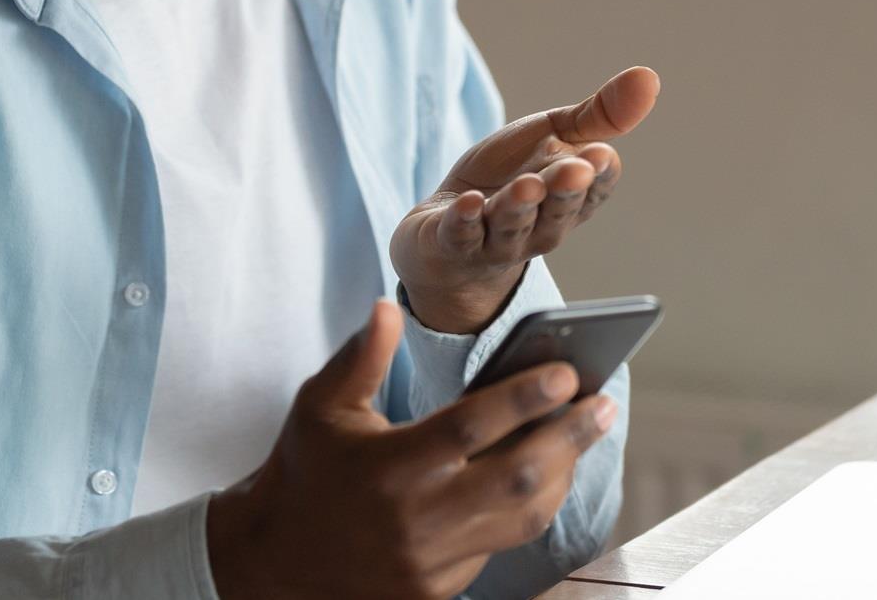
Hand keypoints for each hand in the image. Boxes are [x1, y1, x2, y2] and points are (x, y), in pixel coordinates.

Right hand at [206, 299, 617, 599]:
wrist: (274, 560)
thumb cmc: (303, 470)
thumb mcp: (320, 406)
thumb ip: (361, 357)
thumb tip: (390, 306)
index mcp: (389, 466)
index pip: (471, 427)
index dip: (524, 398)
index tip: (566, 372)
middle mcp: (416, 518)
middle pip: (516, 478)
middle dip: (568, 438)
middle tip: (602, 404)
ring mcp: (432, 561)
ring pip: (520, 519)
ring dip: (560, 475)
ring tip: (582, 435)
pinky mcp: (439, 589)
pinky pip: (500, 546)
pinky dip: (527, 508)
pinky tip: (545, 475)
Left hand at [392, 67, 659, 334]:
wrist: (448, 228)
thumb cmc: (513, 175)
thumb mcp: (555, 137)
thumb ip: (599, 115)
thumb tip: (649, 75)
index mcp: (573, 198)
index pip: (594, 188)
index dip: (598, 173)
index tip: (600, 153)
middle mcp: (542, 225)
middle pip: (557, 210)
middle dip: (565, 190)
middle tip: (575, 168)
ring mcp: (498, 239)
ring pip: (513, 225)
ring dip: (520, 206)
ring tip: (526, 184)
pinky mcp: (455, 243)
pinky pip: (463, 236)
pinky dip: (466, 221)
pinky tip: (468, 202)